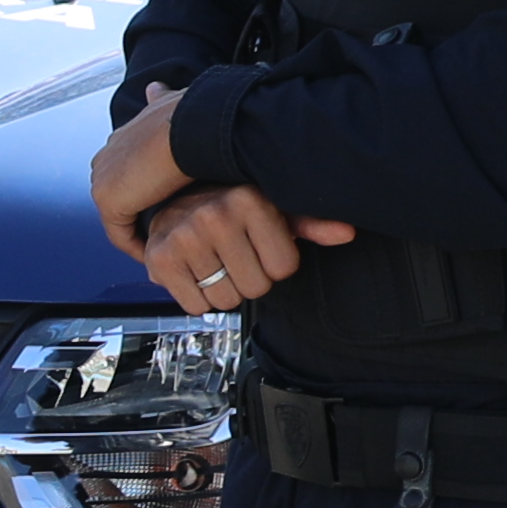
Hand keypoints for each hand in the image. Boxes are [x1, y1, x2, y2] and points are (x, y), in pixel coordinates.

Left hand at [87, 84, 190, 249]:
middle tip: (169, 237)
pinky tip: (160, 258)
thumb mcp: (171, 104)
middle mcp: (106, 157)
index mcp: (120, 137)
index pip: (128, 171)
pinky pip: (122, 236)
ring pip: (122, 217)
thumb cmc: (194, 116)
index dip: (148, 191)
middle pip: (122, 196)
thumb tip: (154, 88)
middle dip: (142, 215)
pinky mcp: (109, 202)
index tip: (169, 207)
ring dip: (141, 235)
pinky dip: (140, 248)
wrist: (194, 125)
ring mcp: (104, 180)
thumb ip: (160, 100)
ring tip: (166, 251)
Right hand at [132, 183, 340, 319]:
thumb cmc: (229, 208)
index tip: (257, 246)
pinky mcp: (160, 259)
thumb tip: (346, 232)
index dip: (273, 264)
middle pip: (255, 288)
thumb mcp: (273, 209)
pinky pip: (196, 306)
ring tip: (212, 262)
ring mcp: (184, 237)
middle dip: (247, 279)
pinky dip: (197, 297)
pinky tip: (194, 271)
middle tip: (233, 257)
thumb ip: (310, 223)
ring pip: (226, 300)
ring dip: (221, 290)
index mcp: (248, 200)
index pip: (283, 268)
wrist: (172, 201)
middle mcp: (214, 215)